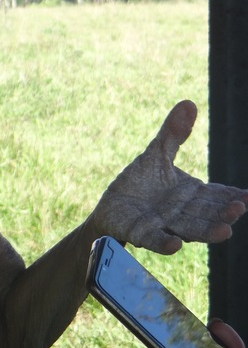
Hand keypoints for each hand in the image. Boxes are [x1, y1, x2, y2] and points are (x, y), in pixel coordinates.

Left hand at [91, 100, 247, 253]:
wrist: (112, 206)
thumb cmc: (141, 183)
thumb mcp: (156, 155)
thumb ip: (173, 135)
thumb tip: (188, 102)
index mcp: (191, 195)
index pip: (216, 195)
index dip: (233, 196)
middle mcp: (183, 213)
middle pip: (208, 215)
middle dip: (224, 213)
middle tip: (239, 209)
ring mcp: (164, 225)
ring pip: (189, 230)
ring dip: (206, 231)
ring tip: (225, 231)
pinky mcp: (140, 233)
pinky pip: (155, 240)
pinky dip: (165, 243)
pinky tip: (175, 245)